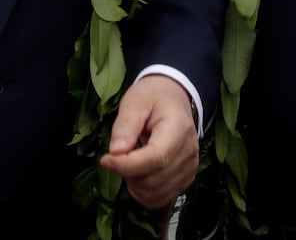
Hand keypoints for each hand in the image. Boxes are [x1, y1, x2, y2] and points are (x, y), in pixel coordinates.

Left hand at [99, 74, 199, 208]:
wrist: (173, 99)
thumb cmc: (152, 97)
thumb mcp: (135, 102)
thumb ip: (125, 125)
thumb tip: (116, 152)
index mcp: (178, 129)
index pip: (155, 158)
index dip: (127, 164)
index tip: (106, 159)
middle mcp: (188, 153)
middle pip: (154, 179)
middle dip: (127, 172)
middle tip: (116, 155)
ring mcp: (189, 168)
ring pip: (155, 193)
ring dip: (134, 184)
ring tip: (127, 162)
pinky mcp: (185, 179)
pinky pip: (161, 198)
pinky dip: (143, 193)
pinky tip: (136, 175)